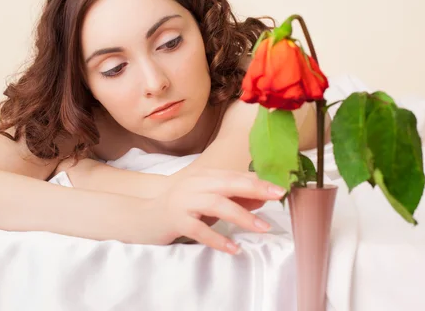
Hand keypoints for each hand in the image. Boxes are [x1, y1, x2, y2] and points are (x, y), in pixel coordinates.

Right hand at [136, 169, 285, 253]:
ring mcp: (184, 201)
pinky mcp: (175, 220)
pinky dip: (218, 239)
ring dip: (242, 216)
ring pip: (217, 205)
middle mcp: (195, 184)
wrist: (144, 216)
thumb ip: (234, 198)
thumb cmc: (181, 208)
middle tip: (277, 196)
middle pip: (228, 183)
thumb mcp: (209, 200)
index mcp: (204, 176)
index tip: (280, 188)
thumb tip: (262, 199)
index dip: (258, 181)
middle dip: (255, 189)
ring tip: (262, 228)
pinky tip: (234, 248)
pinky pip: (199, 230)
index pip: (235, 175)